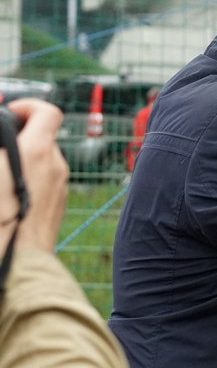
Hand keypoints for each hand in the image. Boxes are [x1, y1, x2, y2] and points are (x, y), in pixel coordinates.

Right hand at [0, 99, 67, 251]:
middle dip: (20, 136)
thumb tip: (7, 135)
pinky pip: (45, 182)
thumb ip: (4, 144)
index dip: (28, 107)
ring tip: (1, 173)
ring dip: (23, 160)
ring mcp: (59, 187)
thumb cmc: (0, 216)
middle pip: (43, 137)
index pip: (48, 112)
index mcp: (38, 151)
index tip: (10, 114)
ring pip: (43, 161)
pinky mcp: (57, 206)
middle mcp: (55, 166)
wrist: (18, 261)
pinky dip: (29, 179)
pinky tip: (8, 195)